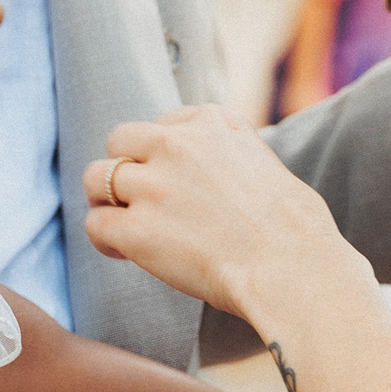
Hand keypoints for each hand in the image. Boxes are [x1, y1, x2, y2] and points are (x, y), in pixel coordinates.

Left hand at [81, 106, 364, 325]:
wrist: (293, 268)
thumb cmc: (295, 230)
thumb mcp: (266, 164)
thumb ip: (231, 154)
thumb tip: (217, 173)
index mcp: (212, 123)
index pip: (163, 124)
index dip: (161, 155)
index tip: (170, 180)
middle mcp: (176, 145)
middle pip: (119, 140)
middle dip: (124, 169)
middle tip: (137, 201)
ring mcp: (153, 185)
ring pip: (96, 178)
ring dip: (105, 201)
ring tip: (122, 225)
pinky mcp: (137, 229)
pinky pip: (95, 223)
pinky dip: (104, 239)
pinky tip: (123, 252)